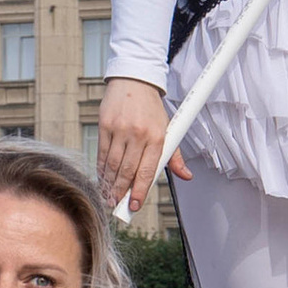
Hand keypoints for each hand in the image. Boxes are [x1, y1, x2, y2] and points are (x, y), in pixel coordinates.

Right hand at [96, 74, 185, 215]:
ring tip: (109, 196)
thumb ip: (174, 155)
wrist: (134, 81)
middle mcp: (138, 133)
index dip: (139, 191)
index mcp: (157, 136)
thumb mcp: (168, 128)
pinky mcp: (105, 124)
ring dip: (110, 184)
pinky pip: (102, 153)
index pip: (147, 170)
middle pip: (127, 170)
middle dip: (122, 192)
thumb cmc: (151, 109)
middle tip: (118, 206)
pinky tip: (103, 178)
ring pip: (112, 164)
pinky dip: (102, 169)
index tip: (134, 204)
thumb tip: (186, 176)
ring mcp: (119, 129)